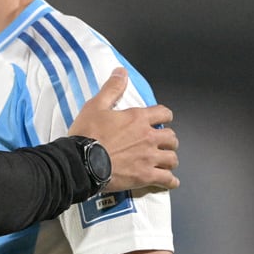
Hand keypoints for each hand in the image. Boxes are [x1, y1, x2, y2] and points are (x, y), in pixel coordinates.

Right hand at [69, 71, 177, 193]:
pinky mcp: (145, 176)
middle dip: (168, 140)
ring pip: (172, 158)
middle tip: (162, 143)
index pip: (164, 113)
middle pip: (171, 138)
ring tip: (166, 161)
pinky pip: (167, 180)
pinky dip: (170, 181)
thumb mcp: (96, 105)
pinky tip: (170, 182)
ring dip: (170, 159)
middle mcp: (148, 137)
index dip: (165, 116)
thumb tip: (121, 72)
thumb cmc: (87, 134)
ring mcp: (149, 158)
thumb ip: (112, 88)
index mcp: (138, 119)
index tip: (162, 120)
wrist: (81, 161)